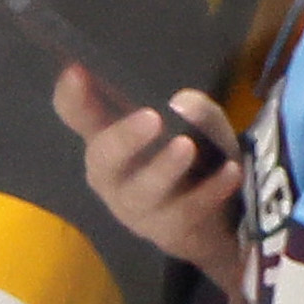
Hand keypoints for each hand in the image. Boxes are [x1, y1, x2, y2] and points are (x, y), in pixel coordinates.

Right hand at [50, 68, 244, 301]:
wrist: (216, 224)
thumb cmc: (194, 164)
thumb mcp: (199, 127)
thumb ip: (194, 111)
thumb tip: (182, 104)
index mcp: (111, 141)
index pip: (80, 116)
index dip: (73, 96)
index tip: (76, 72)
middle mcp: (113, 175)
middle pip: (103, 159)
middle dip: (124, 139)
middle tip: (151, 118)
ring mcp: (135, 208)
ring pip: (141, 191)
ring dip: (163, 168)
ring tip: (185, 147)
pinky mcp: (165, 232)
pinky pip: (184, 212)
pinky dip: (208, 191)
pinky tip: (230, 172)